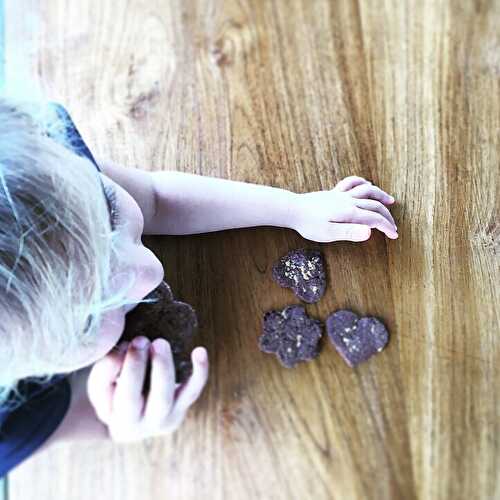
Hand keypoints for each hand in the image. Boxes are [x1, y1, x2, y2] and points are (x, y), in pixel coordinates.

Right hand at [87, 337, 208, 442]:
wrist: (132, 419)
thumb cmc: (113, 394)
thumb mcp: (100, 385)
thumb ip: (106, 368)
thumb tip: (124, 349)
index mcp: (122, 420)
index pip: (126, 395)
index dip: (127, 368)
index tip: (128, 342)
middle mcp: (147, 423)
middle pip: (151, 396)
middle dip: (144, 366)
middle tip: (141, 340)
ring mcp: (168, 416)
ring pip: (173, 394)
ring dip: (166, 366)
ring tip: (160, 343)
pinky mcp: (183, 405)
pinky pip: (194, 389)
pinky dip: (199, 371)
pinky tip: (199, 351)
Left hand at [290, 176, 397, 241]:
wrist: (292, 209)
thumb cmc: (308, 224)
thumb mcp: (328, 233)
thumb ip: (349, 233)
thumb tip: (370, 233)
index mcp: (349, 212)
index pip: (375, 219)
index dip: (387, 227)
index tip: (394, 235)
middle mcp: (348, 201)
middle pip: (374, 205)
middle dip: (387, 216)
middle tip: (393, 227)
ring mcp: (341, 195)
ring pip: (367, 190)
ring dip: (380, 195)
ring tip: (390, 201)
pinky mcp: (334, 192)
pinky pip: (352, 183)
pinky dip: (362, 183)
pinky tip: (367, 186)